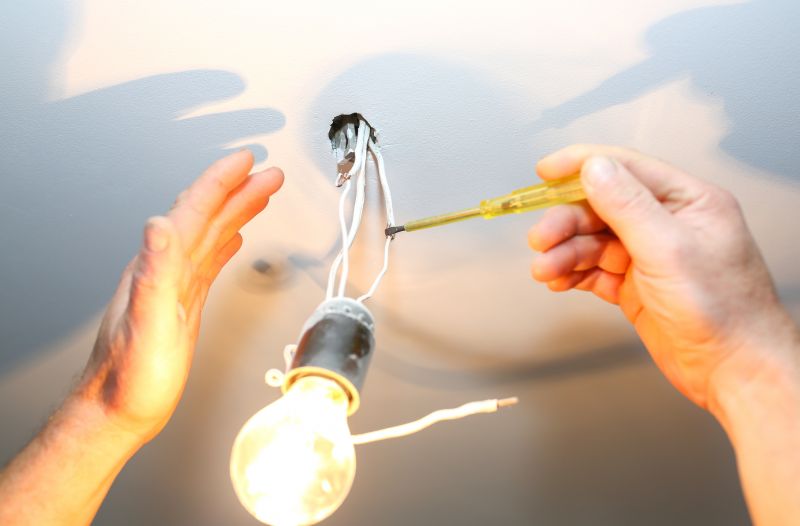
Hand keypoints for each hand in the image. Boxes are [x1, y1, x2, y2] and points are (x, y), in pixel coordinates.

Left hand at [75, 150, 282, 440]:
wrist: (116, 410)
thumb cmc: (129, 377)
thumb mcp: (145, 324)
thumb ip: (153, 272)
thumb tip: (158, 224)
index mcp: (157, 267)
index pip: (193, 211)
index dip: (221, 182)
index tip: (247, 161)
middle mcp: (164, 270)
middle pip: (205, 217)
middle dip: (238, 190)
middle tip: (268, 174)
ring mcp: (173, 286)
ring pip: (209, 237)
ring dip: (236, 213)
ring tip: (260, 195)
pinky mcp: (182, 305)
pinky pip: (207, 264)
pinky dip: (224, 246)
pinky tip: (233, 242)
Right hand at [528, 144, 796, 409]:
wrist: (732, 372)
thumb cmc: (724, 312)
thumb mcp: (669, 249)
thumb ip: (628, 205)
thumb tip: (594, 167)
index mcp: (687, 202)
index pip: (626, 168)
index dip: (581, 166)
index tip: (545, 172)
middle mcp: (667, 224)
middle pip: (601, 208)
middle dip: (566, 222)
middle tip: (541, 239)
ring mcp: (650, 256)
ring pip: (592, 242)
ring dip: (564, 253)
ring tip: (545, 270)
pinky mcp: (636, 286)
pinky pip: (594, 270)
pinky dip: (573, 274)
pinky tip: (558, 281)